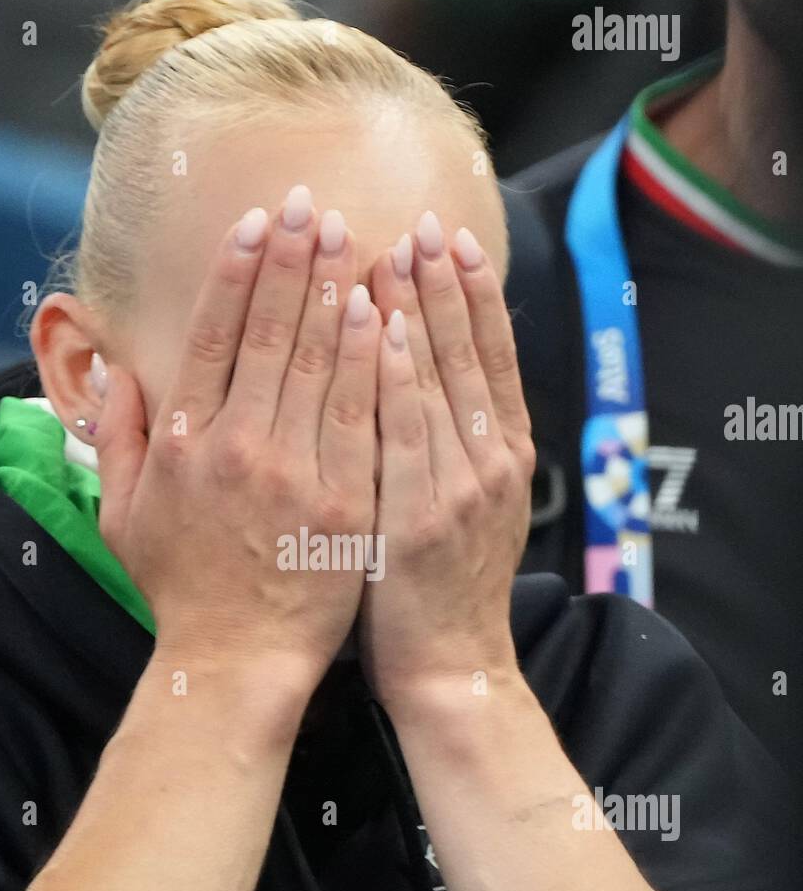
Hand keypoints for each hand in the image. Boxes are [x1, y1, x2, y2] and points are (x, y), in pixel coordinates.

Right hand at [94, 188, 380, 696]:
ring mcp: (295, 473)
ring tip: (354, 236)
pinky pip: (364, 416)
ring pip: (320, 362)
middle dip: (293, 260)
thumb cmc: (182, 591)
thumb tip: (119, 373)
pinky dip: (374, 361)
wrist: (236, 662)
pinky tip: (384, 313)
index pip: (215, 335)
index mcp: (183, 442)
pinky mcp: (346, 503)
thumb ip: (120, 440)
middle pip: (271, 332)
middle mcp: (236, 446)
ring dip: (337, 291)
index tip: (257, 223)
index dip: (238, 272)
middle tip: (312, 204)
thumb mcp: (125, 517)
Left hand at [360, 216, 535, 713]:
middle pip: (468, 355)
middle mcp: (492, 463)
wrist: (449, 669)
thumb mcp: (469, 511)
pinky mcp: (417, 518)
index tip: (452, 239)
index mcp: (505, 458)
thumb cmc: (440, 590)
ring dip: (420, 309)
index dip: (473, 295)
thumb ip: (457, 447)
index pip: (489, 358)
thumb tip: (427, 378)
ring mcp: (459, 489)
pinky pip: (402, 432)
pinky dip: (396, 375)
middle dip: (445, 284)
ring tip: (397, 247)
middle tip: (422, 220)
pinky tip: (384, 325)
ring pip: (439, 381)